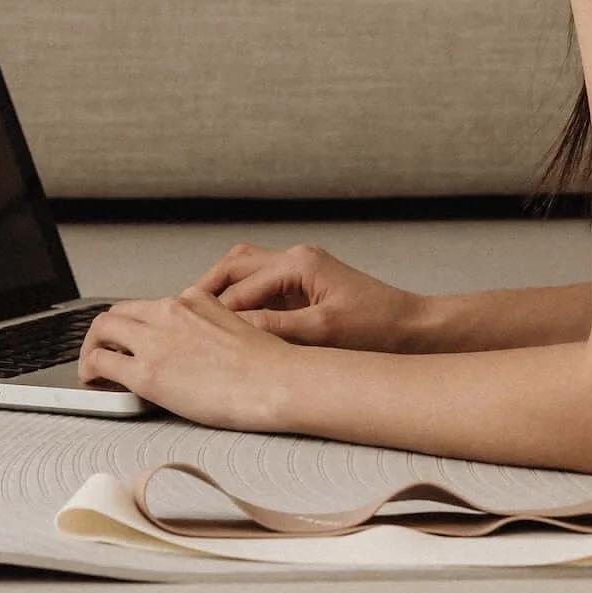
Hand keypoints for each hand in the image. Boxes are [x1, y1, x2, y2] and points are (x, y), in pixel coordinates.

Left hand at [78, 289, 299, 430]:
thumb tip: (195, 342)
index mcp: (193, 300)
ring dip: (92, 347)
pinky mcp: (146, 372)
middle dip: (105, 333)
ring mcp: (155, 340)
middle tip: (103, 352)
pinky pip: (102, 362)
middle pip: (119, 312)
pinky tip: (93, 380)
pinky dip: (90, 369)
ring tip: (92, 368)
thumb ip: (208, 324)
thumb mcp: (235, 325)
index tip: (130, 339)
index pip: (149, 306)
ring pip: (102, 329)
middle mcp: (169, 312)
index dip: (133, 325)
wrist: (275, 382)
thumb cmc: (267, 364)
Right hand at [186, 241, 423, 351]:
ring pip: (244, 271)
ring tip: (197, 319)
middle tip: (179, 315)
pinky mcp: (303, 289)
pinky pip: (260, 288)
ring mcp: (299, 272)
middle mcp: (295, 260)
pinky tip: (228, 326)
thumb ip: (276, 328)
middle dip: (206, 289)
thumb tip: (234, 331)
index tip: (190, 332)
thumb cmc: (376, 328)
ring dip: (221, 291)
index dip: (216, 310)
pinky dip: (240, 302)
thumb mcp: (323, 332)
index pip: (242, 284)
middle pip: (235, 264)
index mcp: (298, 263)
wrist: (412, 330)